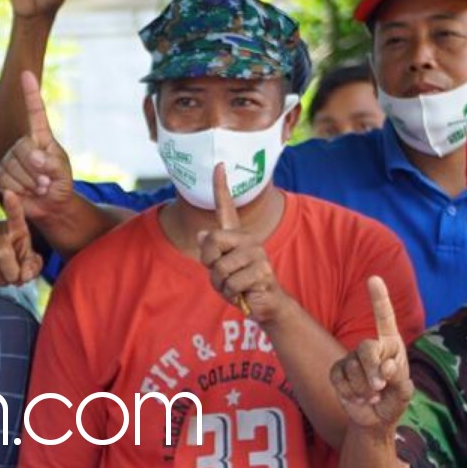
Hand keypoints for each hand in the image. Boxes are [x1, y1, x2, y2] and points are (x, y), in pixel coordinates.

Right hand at [0, 73, 73, 222]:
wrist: (49, 207)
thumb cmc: (59, 186)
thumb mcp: (64, 174)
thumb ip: (53, 165)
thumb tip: (35, 158)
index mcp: (40, 137)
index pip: (35, 112)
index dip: (30, 94)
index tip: (26, 74)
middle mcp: (23, 145)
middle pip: (25, 150)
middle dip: (38, 170)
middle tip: (46, 182)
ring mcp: (9, 159)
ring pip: (15, 168)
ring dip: (31, 184)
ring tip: (38, 188)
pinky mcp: (1, 175)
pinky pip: (7, 181)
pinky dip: (21, 191)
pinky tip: (26, 193)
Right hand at [0, 190, 43, 286]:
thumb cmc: (15, 257)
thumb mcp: (29, 260)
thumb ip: (32, 267)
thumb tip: (24, 274)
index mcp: (16, 229)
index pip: (15, 216)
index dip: (13, 205)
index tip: (9, 193)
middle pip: (2, 252)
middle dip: (11, 273)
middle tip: (13, 279)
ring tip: (2, 279)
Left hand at [196, 164, 290, 322]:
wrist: (262, 303)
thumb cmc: (238, 284)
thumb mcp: (217, 269)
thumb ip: (210, 253)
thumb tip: (204, 234)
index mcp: (235, 236)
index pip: (226, 207)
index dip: (220, 187)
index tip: (218, 165)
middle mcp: (248, 239)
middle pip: (211, 240)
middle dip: (210, 263)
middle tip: (223, 274)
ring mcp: (257, 252)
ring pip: (220, 267)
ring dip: (221, 284)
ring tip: (235, 285)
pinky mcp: (262, 269)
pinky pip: (232, 282)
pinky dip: (232, 293)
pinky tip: (244, 292)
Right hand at [329, 276, 413, 431]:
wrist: (375, 420)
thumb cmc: (393, 402)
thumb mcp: (404, 394)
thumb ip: (400, 382)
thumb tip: (387, 368)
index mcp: (392, 346)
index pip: (384, 319)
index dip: (379, 299)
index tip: (373, 279)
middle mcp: (371, 348)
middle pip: (366, 347)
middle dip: (372, 369)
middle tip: (380, 387)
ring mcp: (351, 359)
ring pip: (352, 367)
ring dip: (364, 387)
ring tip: (373, 398)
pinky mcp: (338, 372)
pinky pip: (339, 378)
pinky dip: (350, 392)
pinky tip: (359, 398)